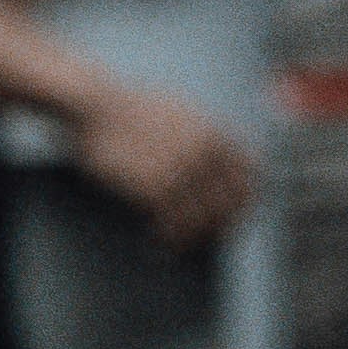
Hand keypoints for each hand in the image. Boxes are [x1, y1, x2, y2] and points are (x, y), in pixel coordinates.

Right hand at [70, 75, 257, 247]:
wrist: (99, 105)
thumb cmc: (133, 110)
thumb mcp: (184, 113)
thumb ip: (207, 136)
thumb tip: (222, 163)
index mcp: (216, 134)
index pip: (248, 177)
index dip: (242, 200)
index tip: (231, 216)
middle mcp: (206, 154)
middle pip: (229, 203)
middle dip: (218, 223)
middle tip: (204, 236)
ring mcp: (183, 172)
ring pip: (202, 219)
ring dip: (192, 235)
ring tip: (179, 243)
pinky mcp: (157, 188)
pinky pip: (174, 224)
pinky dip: (169, 237)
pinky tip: (159, 239)